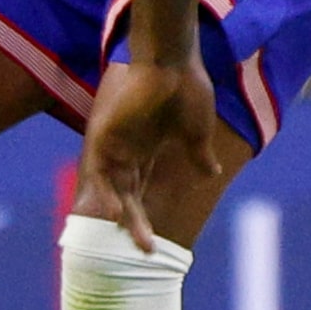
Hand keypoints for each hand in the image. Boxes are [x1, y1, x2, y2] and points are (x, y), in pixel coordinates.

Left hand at [77, 58, 219, 253]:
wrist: (174, 58)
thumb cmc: (186, 87)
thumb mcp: (197, 130)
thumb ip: (199, 154)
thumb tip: (212, 173)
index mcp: (144, 148)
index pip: (139, 189)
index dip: (144, 215)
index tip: (155, 243)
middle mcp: (126, 148)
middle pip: (125, 195)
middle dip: (136, 223)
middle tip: (147, 250)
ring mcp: (114, 141)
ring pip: (110, 187)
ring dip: (122, 214)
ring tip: (138, 238)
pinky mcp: (104, 132)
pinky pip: (98, 169)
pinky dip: (105, 191)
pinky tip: (117, 212)